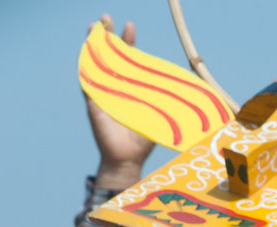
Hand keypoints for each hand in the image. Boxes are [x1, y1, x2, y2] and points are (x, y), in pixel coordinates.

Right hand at [87, 16, 154, 189]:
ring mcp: (102, 92)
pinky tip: (84, 48)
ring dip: (93, 43)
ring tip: (94, 24)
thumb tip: (191, 94)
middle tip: (106, 17)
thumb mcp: (159, 116)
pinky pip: (87, 80)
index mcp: (130, 86)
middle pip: (109, 54)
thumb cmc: (143, 140)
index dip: (128, 42)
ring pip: (95, 62)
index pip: (128, 58)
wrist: (127, 160)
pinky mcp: (93, 102)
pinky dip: (85, 65)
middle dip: (107, 34)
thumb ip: (167, 103)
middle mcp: (114, 85)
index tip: (130, 25)